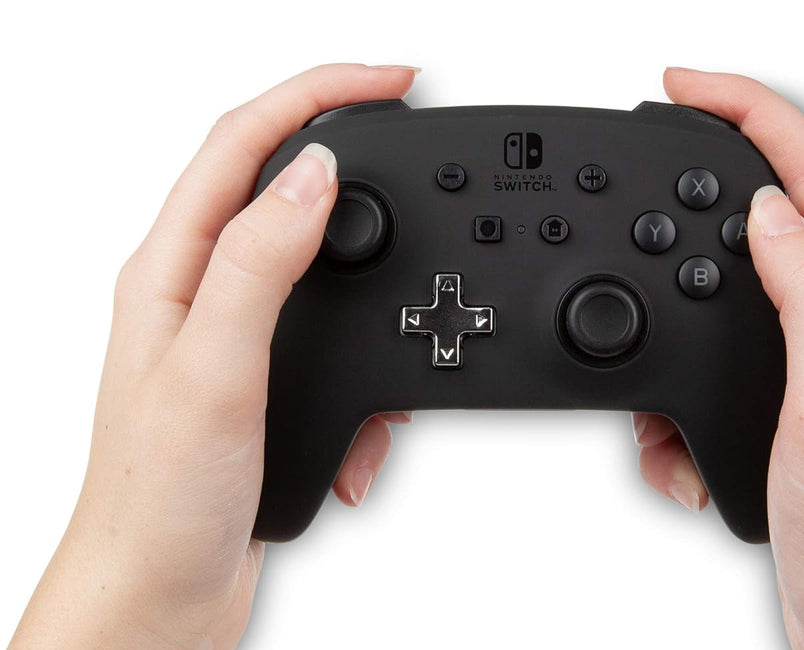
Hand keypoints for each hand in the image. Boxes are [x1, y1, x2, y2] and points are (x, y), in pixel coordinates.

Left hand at [11, 63, 418, 648]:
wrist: (158, 597)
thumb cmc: (157, 498)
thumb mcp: (214, 371)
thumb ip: (259, 264)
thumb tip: (314, 176)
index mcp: (171, 269)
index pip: (244, 141)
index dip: (321, 93)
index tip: (394, 81)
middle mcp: (199, 289)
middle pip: (280, 180)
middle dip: (356, 152)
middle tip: (416, 138)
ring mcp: (234, 333)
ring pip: (321, 265)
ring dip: (374, 284)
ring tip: (410, 311)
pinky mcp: (265, 378)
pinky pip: (337, 343)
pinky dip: (370, 378)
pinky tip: (367, 428)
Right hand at [633, 68, 803, 645]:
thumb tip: (767, 212)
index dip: (747, 112)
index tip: (683, 87)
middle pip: (767, 208)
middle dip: (698, 184)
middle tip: (645, 167)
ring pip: (721, 292)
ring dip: (669, 322)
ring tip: (655, 392)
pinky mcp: (779, 401)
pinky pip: (704, 366)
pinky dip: (668, 402)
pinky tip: (678, 452)